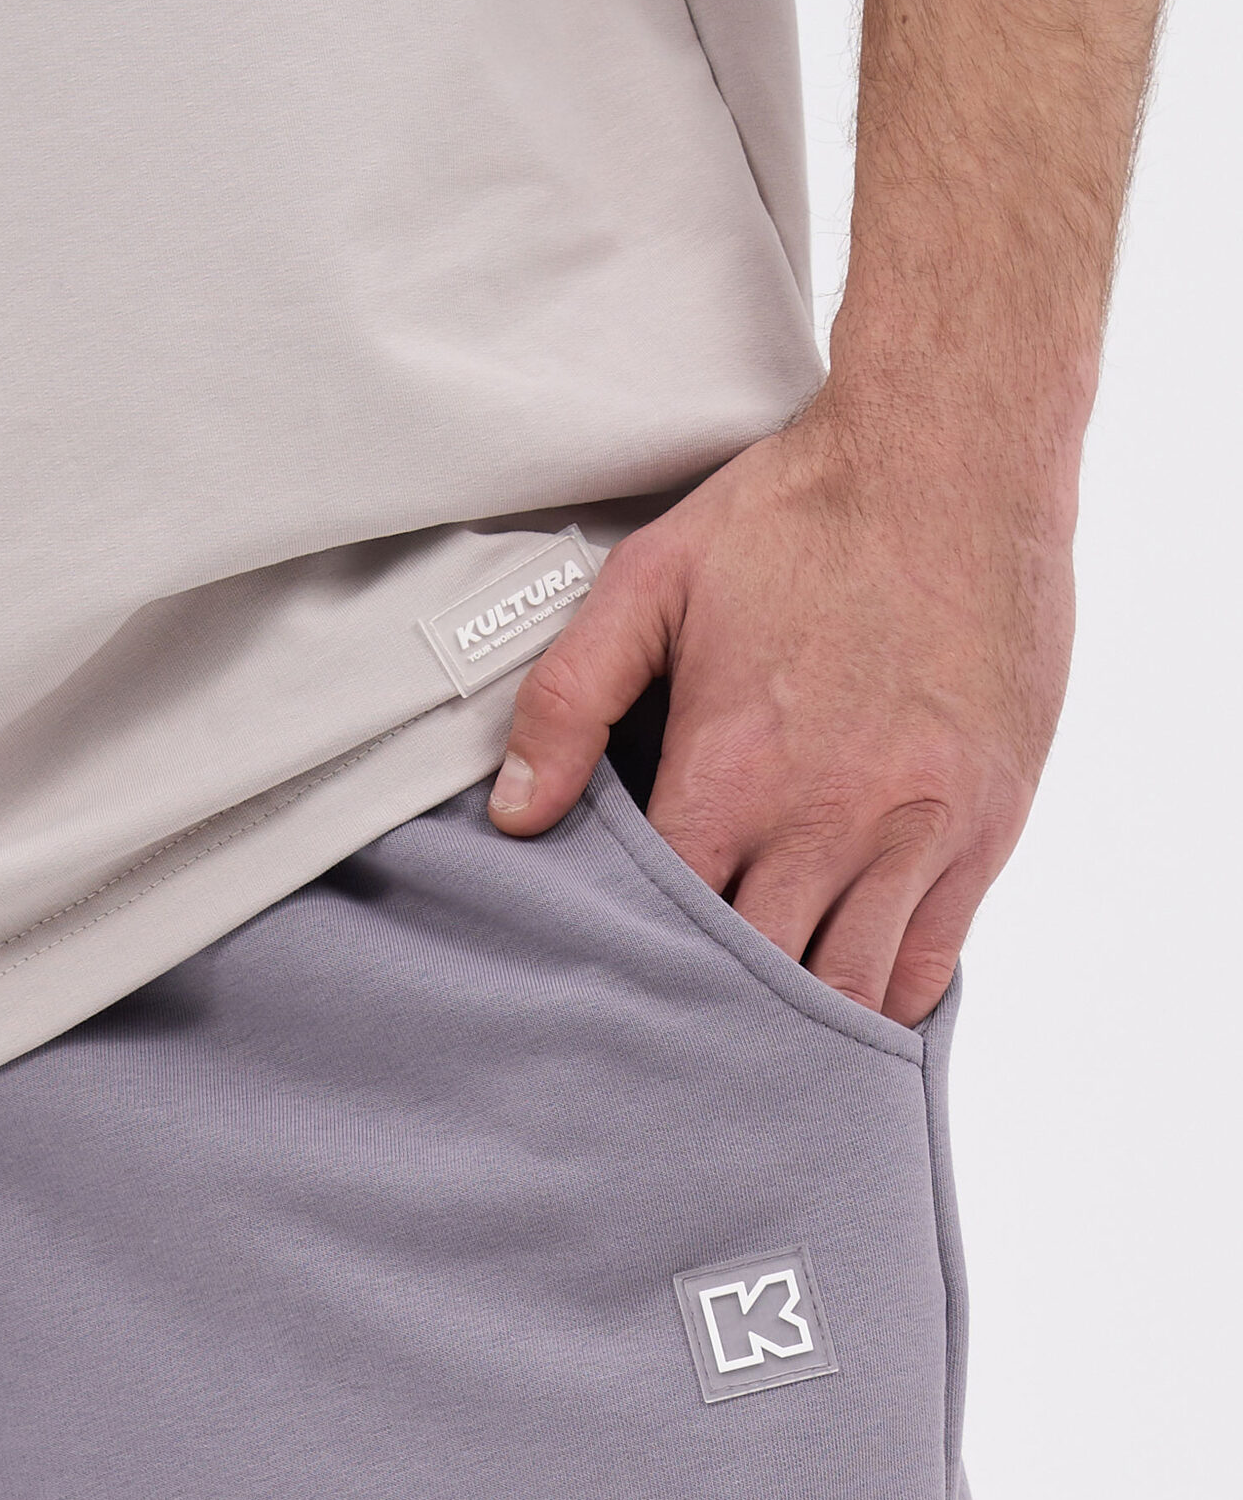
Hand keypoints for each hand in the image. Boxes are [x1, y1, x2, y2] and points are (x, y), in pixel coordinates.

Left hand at [487, 383, 1079, 1025]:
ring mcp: (916, 833)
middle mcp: (826, 822)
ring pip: (847, 993)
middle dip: (709, 1020)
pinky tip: (846, 1013)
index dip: (631, 972)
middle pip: (753, 982)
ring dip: (797, 1029)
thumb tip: (514, 816)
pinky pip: (931, 962)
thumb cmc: (800, 512)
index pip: (663, 929)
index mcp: (731, 775)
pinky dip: (885, 1002)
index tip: (608, 993)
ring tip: (752, 1045)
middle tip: (672, 1046)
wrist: (958, 452)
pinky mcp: (985, 827)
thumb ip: (569, 700)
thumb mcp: (651, 581)